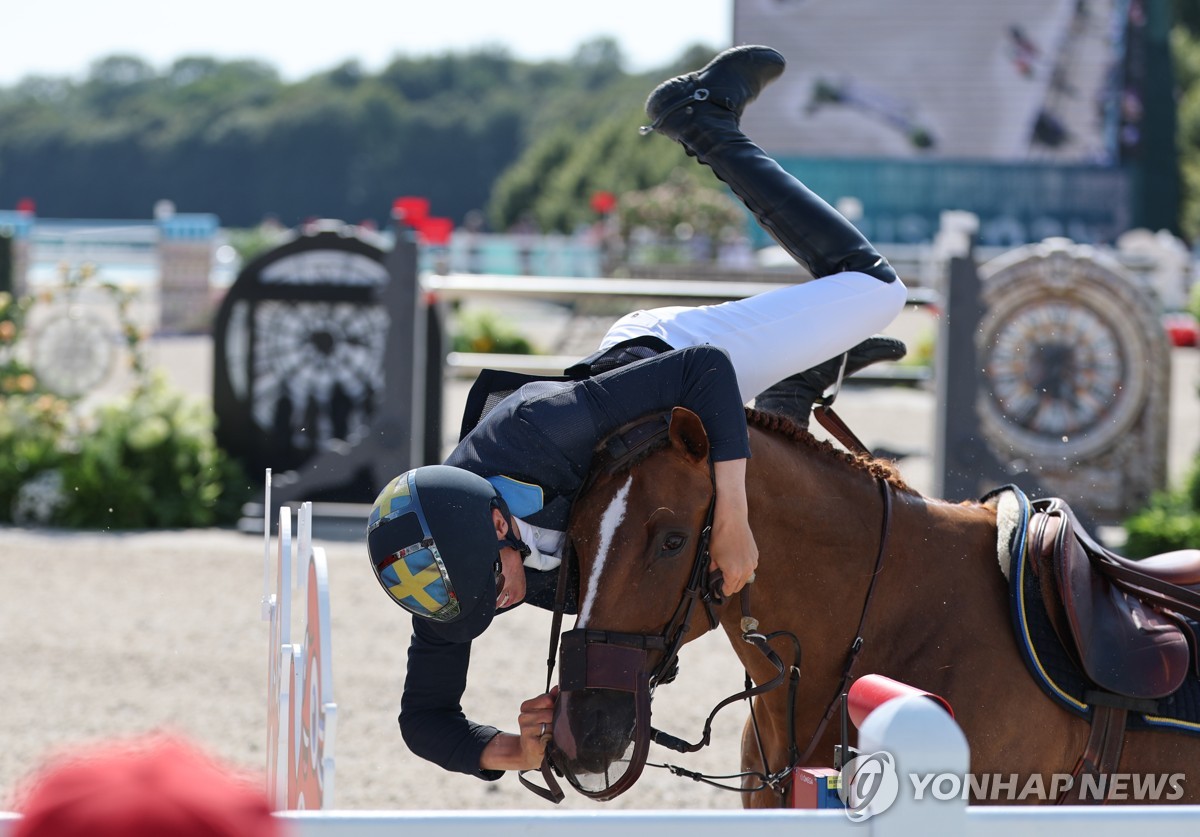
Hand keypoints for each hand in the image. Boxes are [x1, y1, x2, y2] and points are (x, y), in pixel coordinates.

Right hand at [516, 687, 558, 767]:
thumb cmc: (541, 730)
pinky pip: (550, 735)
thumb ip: (551, 699)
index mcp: (526, 706)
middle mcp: (523, 717)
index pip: (547, 699)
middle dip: (556, 719)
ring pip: (552, 723)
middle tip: (552, 728)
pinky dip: (552, 739)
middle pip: (551, 711)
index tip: (552, 714)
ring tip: (550, 735)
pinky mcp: (530, 742)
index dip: (554, 706)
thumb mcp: (544, 712)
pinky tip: (547, 742)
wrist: (530, 753)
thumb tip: (557, 687)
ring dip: (556, 730)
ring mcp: (525, 730)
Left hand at [710, 459, 758, 596]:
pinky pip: (750, 568)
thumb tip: (714, 577)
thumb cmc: (720, 537)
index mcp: (733, 573)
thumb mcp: (712, 557)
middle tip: (721, 576)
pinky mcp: (755, 556)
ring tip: (728, 566)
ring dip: (738, 577)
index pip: (728, 590)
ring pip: (745, 578)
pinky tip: (736, 559)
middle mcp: (746, 570)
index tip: (717, 586)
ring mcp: (752, 563)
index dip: (721, 589)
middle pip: (738, 587)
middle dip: (729, 584)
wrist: (732, 520)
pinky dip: (744, 567)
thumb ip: (714, 571)